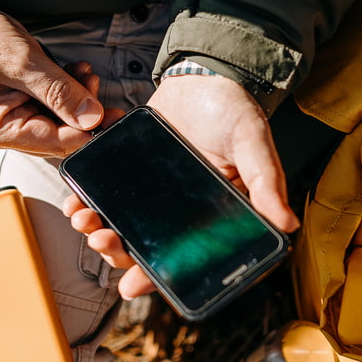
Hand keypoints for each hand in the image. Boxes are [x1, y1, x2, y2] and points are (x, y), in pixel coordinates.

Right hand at [0, 0, 104, 155]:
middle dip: (83, 112)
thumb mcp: (24, 61)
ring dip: (76, 98)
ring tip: (84, 72)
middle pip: (59, 135)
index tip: (113, 115)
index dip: (89, 131)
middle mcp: (4, 132)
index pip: (56, 142)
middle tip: (95, 83)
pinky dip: (66, 91)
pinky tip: (74, 72)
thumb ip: (59, 91)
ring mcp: (12, 120)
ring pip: (58, 121)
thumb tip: (92, 118)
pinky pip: (50, 107)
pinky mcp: (19, 107)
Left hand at [63, 74, 299, 299]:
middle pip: (144, 250)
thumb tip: (286, 224)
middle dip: (117, 253)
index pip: (184, 261)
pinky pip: (104, 196)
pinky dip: (86, 202)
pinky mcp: (128, 174)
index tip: (131, 287)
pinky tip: (74, 201)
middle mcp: (180, 214)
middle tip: (102, 240)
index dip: (158, 280)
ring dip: (97, 231)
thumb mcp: (253, 143)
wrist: (202, 75)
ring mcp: (151, 196)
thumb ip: (266, 182)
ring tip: (83, 221)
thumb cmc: (234, 110)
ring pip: (120, 227)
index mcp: (212, 218)